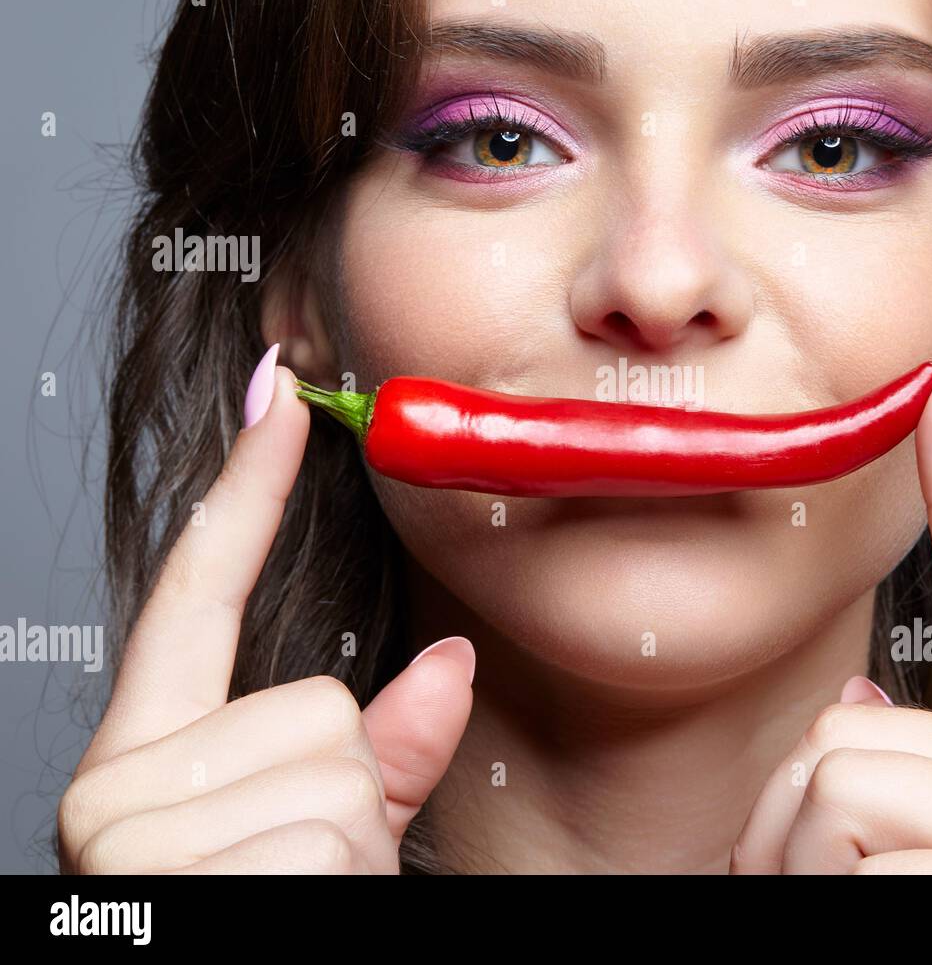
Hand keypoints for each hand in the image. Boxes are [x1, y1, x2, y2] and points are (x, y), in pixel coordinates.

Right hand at [58, 358, 473, 872]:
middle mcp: (113, 793)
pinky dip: (339, 877)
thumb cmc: (288, 926)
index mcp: (147, 768)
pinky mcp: (166, 870)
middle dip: (342, 792)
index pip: (197, 597)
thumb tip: (443, 664)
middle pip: (313, 705)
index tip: (277, 395)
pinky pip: (328, 823)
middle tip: (304, 873)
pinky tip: (288, 908)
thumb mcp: (336, 842)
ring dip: (344, 846)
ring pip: (330, 762)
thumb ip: (383, 754)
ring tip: (295, 900)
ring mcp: (128, 836)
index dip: (244, 491)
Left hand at [730, 358, 931, 873]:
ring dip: (797, 872)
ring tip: (848, 913)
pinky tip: (876, 926)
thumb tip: (859, 715)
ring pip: (841, 782)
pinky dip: (823, 897)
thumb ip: (901, 779)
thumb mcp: (925, 864)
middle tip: (823, 896)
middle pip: (846, 740)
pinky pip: (860, 846)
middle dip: (793, 832)